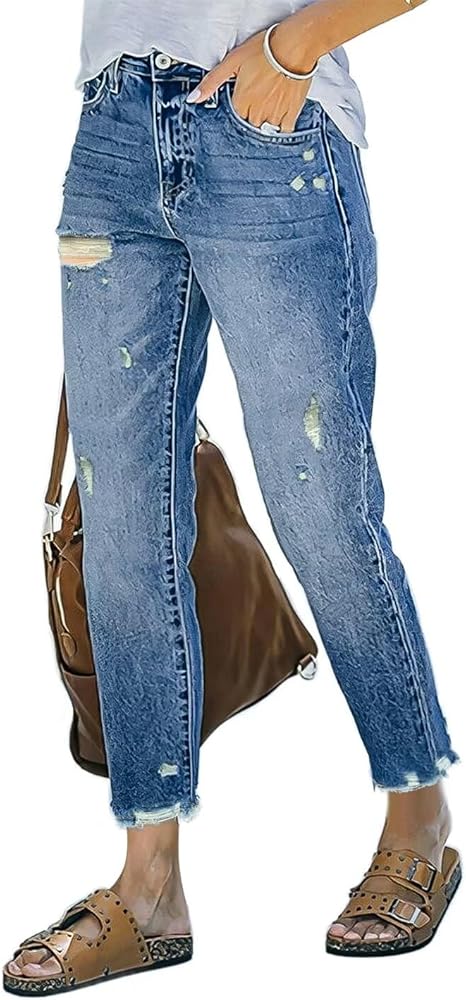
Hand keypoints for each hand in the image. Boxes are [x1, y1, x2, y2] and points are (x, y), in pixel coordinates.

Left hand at [186, 20, 318, 131]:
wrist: (295, 45)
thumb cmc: (265, 49)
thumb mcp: (232, 61)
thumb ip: (212, 82)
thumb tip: (193, 98)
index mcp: (242, 102)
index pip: (236, 114)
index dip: (240, 104)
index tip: (247, 94)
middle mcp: (257, 112)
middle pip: (250, 122)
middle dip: (253, 111)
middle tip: (260, 95)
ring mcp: (275, 114)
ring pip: (266, 127)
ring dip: (267, 118)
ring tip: (271, 100)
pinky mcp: (292, 112)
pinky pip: (285, 129)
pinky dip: (282, 125)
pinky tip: (282, 113)